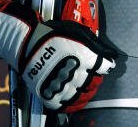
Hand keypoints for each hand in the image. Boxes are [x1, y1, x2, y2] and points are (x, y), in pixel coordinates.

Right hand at [0, 3, 118, 110]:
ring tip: (83, 89)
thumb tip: (109, 53)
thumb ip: (94, 44)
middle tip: (92, 77)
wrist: (27, 43)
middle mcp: (76, 74)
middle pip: (94, 83)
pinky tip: (72, 99)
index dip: (105, 66)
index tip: (103, 66)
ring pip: (82, 97)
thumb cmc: (52, 35)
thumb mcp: (77, 32)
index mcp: (85, 57)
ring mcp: (63, 86)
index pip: (105, 67)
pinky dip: (71, 104)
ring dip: (86, 94)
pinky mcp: (49, 94)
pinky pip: (64, 106)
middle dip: (96, 80)